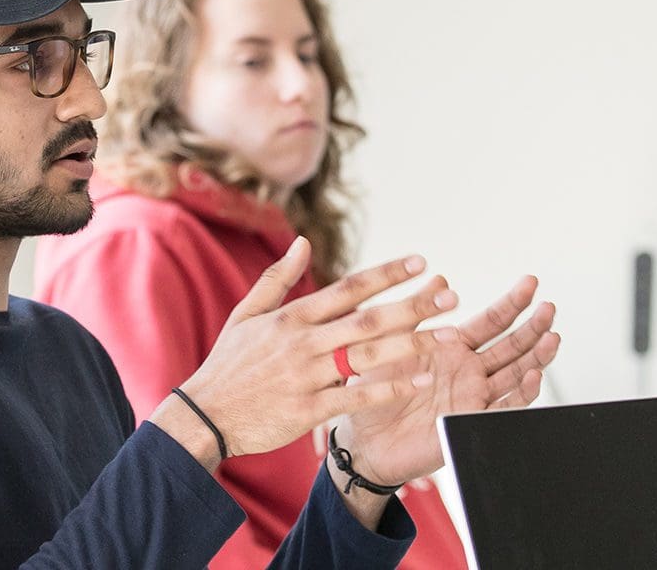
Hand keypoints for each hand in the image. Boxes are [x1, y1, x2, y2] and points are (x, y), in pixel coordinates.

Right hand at [148, 237, 457, 465]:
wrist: (205, 414)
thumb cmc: (228, 364)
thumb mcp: (245, 314)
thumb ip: (277, 278)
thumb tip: (303, 241)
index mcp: (291, 317)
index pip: (347, 288)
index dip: (386, 274)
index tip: (421, 263)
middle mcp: (302, 342)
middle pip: (366, 319)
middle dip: (412, 306)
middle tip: (451, 296)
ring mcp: (305, 376)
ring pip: (367, 356)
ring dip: (411, 345)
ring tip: (448, 336)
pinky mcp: (307, 409)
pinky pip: (356, 397)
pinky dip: (389, 388)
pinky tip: (421, 381)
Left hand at [334, 275, 560, 486]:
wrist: (364, 439)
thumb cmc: (374, 392)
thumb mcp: (390, 344)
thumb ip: (416, 313)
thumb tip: (440, 280)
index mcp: (452, 348)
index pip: (491, 322)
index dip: (512, 303)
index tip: (530, 283)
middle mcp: (469, 371)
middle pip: (512, 346)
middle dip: (533, 327)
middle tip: (549, 308)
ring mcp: (474, 397)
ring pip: (516, 374)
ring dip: (537, 357)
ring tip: (552, 337)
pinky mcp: (471, 421)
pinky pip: (504, 407)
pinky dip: (522, 393)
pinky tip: (534, 376)